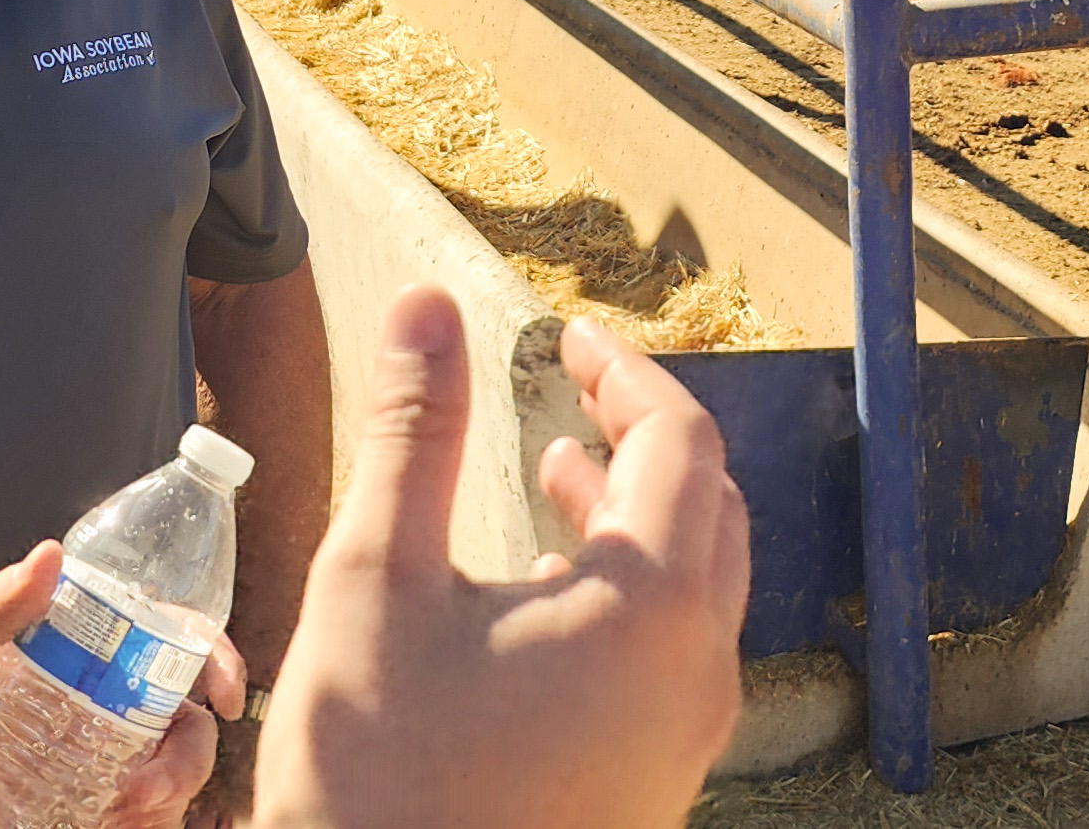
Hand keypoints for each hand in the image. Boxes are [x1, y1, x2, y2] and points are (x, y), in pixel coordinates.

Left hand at [0, 551, 239, 828]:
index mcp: (71, 651)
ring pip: (152, 785)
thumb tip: (53, 554)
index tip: (224, 694)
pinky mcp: (37, 812)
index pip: (167, 646)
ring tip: (124, 816)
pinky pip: (104, 825)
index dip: (210, 662)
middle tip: (144, 788)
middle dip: (184, 758)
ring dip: (162, 804)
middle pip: (174, 728)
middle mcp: (79, 705)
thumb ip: (0, 607)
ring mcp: (63, 763)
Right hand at [251, 288, 747, 828]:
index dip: (626, 374)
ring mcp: (684, 743)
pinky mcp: (653, 791)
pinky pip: (675, 661)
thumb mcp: (377, 577)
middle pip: (711, 510)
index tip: (566, 340)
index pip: (680, 441)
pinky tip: (549, 599)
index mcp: (648, 609)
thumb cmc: (376, 772)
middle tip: (575, 396)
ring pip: (699, 591)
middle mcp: (696, 674)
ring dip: (640, 518)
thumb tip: (426, 307)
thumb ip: (416, 432)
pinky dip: (632, 596)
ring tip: (560, 480)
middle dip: (646, 438)